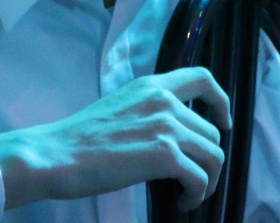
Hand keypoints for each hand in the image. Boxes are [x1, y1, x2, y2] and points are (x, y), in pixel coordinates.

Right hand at [0, 67, 230, 210]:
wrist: (56, 154)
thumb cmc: (79, 139)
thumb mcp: (120, 108)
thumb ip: (147, 111)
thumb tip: (169, 135)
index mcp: (151, 86)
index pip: (202, 78)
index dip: (221, 101)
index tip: (223, 122)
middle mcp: (164, 101)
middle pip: (211, 131)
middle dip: (208, 159)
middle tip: (192, 179)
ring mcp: (166, 127)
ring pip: (213, 156)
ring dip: (206, 180)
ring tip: (189, 194)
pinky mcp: (164, 156)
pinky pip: (199, 178)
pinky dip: (196, 194)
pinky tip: (183, 202)